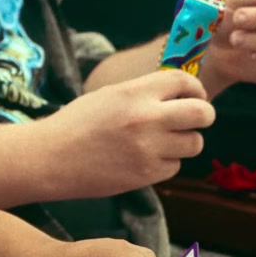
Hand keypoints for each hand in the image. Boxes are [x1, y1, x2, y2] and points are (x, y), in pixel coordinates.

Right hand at [34, 71, 214, 198]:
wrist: (51, 157)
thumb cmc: (76, 123)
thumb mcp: (109, 95)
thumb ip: (143, 93)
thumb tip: (177, 94)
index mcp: (135, 92)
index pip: (184, 81)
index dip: (195, 88)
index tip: (194, 96)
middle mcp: (147, 118)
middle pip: (202, 113)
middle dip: (203, 115)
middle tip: (193, 120)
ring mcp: (149, 148)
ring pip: (194, 143)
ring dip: (185, 142)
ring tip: (164, 141)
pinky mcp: (147, 174)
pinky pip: (175, 166)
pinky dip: (166, 163)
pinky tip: (145, 159)